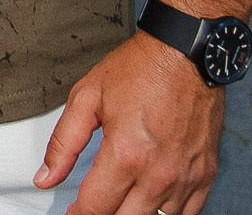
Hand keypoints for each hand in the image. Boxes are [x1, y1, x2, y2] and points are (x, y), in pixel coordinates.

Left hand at [35, 32, 223, 214]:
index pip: (95, 209)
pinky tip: (152, 201)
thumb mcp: (87, 98)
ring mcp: (186, 177)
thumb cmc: (141, 69)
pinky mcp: (206, 175)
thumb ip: (63, 143)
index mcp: (126, 155)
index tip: (72, 214)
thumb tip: (46, 177)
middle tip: (95, 205)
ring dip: (136, 214)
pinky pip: (188, 214)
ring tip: (122, 200)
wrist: (186, 52)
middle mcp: (159, 173)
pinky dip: (168, 213)